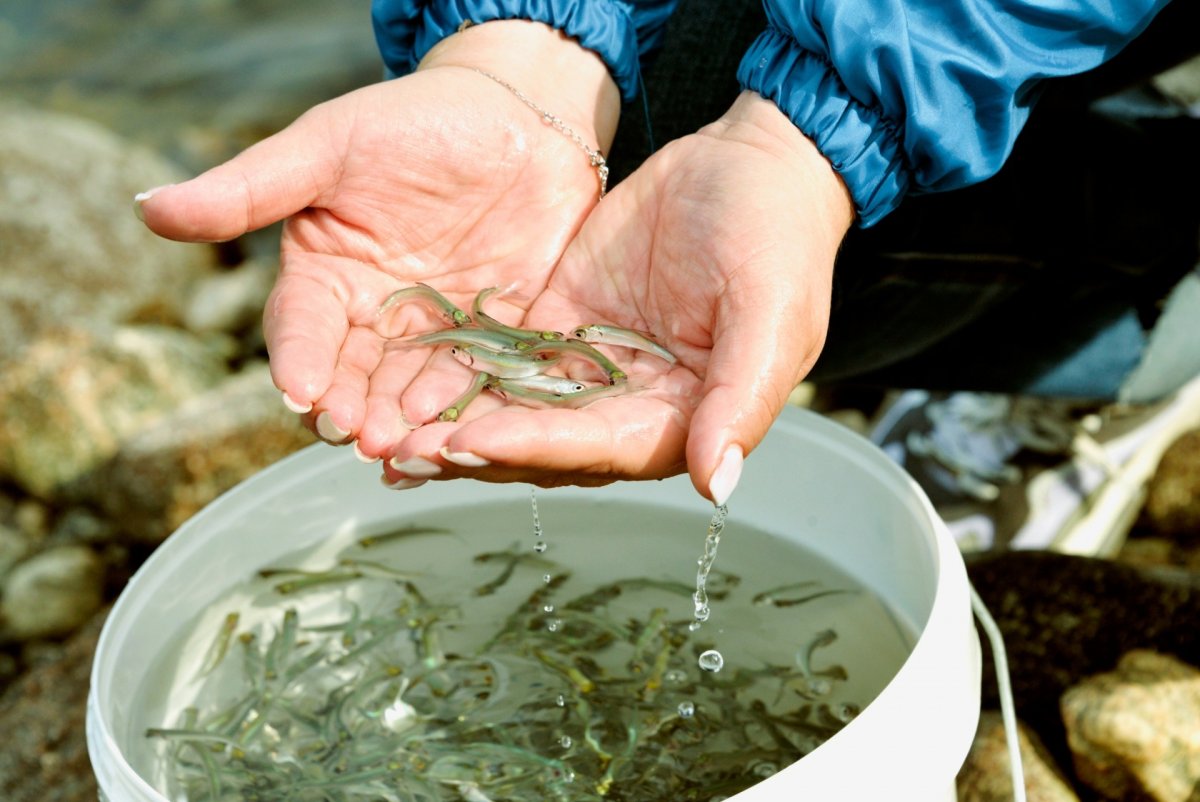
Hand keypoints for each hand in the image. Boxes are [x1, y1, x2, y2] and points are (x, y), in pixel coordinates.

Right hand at [135, 21, 618, 456]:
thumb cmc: (412, 121)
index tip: (300, 391)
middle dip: (354, 409)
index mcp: (326, 276)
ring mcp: (437, 329)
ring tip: (407, 447)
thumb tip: (149, 208)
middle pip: (356, 375)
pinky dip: (470, 403)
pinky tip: (466, 427)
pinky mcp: (496, 333)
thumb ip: (251, 188)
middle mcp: (376, 315)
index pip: (303, 328)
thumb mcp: (329, 146)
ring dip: (407, 422)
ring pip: (412, 388)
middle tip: (358, 437)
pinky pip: (481, 376)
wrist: (516, 115)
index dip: (301, 360)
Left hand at [383, 92, 853, 502]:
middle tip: (402, 451)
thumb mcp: (772, 311)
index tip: (471, 440)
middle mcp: (628, 407)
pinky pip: (501, 356)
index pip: (599, 449)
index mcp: (681, 418)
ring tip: (383, 433)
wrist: (749, 164)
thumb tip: (715, 485)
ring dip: (453, 423)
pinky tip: (402, 380)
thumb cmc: (775, 236)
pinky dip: (455, 371)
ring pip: (511, 408)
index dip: (535, 448)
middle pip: (544, 444)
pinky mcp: (558, 327)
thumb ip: (741, 397)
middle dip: (475, 450)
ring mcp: (588, 368)